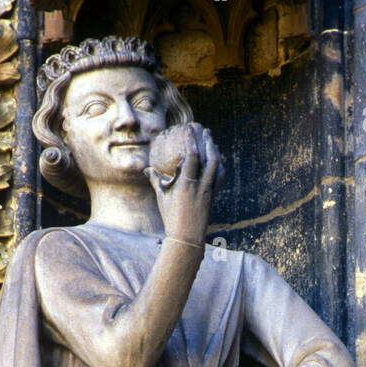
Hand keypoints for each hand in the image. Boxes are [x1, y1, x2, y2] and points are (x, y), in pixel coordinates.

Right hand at [145, 125, 220, 247]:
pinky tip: (216, 160)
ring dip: (215, 151)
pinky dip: (219, 166)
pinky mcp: (213, 197)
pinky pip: (219, 177)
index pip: (192, 156)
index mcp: (186, 184)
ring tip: (211, 141)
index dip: (192, 140)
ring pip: (217, 166)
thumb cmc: (172, 218)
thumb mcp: (162, 198)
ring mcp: (209, 192)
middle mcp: (201, 186)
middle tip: (204, 129)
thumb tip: (146, 169)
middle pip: (210, 158)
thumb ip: (156, 181)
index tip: (190, 128)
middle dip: (208, 141)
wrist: (187, 238)